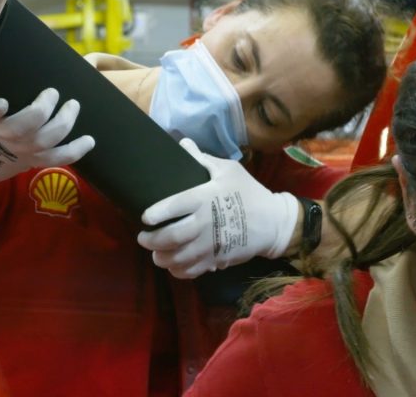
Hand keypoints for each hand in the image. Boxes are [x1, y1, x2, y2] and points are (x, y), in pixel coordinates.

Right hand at [0, 84, 93, 212]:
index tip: (2, 102)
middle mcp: (2, 135)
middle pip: (24, 127)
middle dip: (43, 109)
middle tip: (52, 93)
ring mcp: (19, 150)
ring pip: (45, 141)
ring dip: (64, 123)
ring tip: (73, 105)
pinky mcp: (31, 160)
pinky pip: (57, 159)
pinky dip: (75, 151)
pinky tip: (89, 140)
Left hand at [136, 138, 296, 278]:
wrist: (273, 222)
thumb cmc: (248, 192)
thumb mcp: (228, 170)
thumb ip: (203, 159)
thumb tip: (183, 143)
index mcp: (205, 198)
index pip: (174, 206)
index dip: (156, 213)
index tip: (145, 217)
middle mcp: (204, 223)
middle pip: (171, 237)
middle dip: (151, 240)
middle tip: (143, 238)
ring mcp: (210, 245)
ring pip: (177, 259)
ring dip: (161, 257)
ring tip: (156, 252)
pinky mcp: (217, 260)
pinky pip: (191, 271)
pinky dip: (177, 270)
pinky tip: (173, 264)